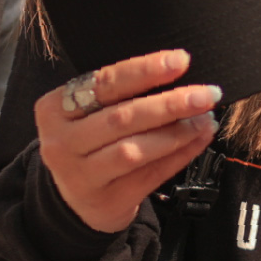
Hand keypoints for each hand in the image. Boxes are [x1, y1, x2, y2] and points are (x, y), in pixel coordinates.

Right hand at [35, 49, 219, 232]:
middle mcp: (61, 143)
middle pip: (121, 118)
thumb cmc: (89, 142)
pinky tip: (197, 140)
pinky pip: (149, 176)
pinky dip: (178, 156)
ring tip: (205, 119)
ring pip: (134, 150)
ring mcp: (81, 175)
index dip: (144, 71)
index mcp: (54, 108)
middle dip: (169, 103)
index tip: (180, 61)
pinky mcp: (106, 200)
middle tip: (206, 94)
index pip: (103, 84)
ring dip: (176, 133)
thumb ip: (120, 93)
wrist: (76, 199)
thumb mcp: (87, 113)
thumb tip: (176, 70)